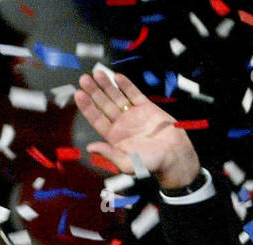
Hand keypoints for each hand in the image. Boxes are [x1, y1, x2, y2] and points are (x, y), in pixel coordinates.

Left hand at [75, 70, 199, 188]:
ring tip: (97, 73)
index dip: (87, 107)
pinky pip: (134, 94)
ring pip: (117, 96)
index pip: (96, 119)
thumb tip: (90, 147)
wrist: (174, 156)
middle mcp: (121, 124)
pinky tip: (116, 77)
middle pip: (104, 104)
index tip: (79, 94)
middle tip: (84, 79)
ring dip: (107, 85)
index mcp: (113, 137)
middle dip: (94, 92)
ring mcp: (133, 114)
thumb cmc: (150, 163)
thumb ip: (108, 153)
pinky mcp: (147, 107)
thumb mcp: (126, 162)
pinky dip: (126, 85)